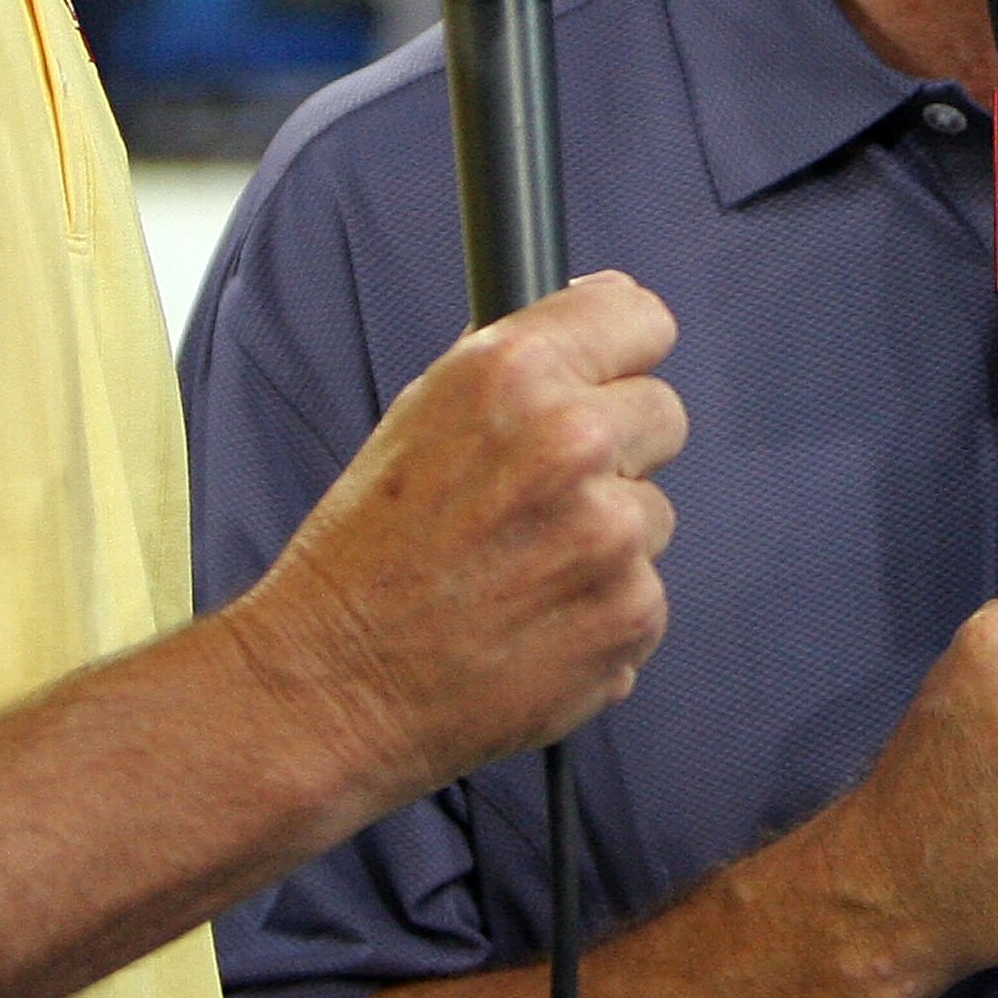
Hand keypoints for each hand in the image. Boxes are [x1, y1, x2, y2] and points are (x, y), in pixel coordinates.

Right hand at [230, 272, 685, 816]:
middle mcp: (571, 438)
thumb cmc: (366, 552)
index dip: (624, 352)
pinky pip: (648, 591)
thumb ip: (516, 370)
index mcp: (513, 371)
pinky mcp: (631, 612)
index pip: (640, 318)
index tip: (614, 375)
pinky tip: (536, 622)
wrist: (335, 678)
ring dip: (607, 538)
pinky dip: (603, 610)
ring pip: (654, 511)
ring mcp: (609, 530)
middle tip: (547, 496)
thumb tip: (590, 331)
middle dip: (618, 451)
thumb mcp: (421, 415)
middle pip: (662, 414)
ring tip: (524, 570)